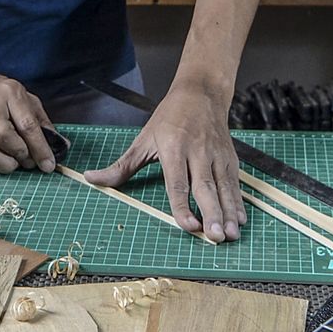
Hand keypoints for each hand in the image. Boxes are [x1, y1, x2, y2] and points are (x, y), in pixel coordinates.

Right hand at [0, 67, 55, 173]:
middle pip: (4, 137)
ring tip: (14, 162)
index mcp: (10, 94)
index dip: (40, 148)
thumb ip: (43, 122)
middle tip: (29, 161)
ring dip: (5, 164)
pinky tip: (0, 161)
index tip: (48, 165)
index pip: (27, 125)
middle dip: (22, 155)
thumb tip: (62, 145)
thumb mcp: (24, 98)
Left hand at [83, 82, 245, 243]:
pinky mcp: (230, 159)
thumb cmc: (170, 118)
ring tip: (231, 235)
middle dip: (212, 214)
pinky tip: (240, 221)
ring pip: (224, 188)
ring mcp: (217, 156)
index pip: (178, 183)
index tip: (189, 226)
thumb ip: (121, 165)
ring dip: (228, 213)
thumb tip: (92, 178)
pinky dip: (238, 203)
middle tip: (215, 237)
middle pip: (206, 188)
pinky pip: (235, 184)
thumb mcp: (143, 139)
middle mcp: (198, 152)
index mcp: (174, 148)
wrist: (201, 94)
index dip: (183, 206)